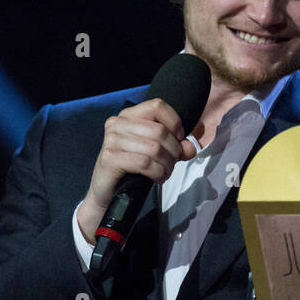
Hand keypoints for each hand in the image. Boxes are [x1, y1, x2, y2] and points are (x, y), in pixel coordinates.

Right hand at [76, 98, 197, 241]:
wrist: (108, 193)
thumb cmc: (133, 169)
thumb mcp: (158, 153)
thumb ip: (177, 147)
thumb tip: (191, 147)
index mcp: (128, 116)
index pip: (158, 105)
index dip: (175, 123)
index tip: (178, 140)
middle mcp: (117, 123)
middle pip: (160, 131)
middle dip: (173, 151)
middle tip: (172, 164)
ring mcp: (111, 140)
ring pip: (154, 148)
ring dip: (166, 165)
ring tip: (165, 173)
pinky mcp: (110, 159)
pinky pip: (145, 163)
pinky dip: (157, 173)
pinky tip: (156, 178)